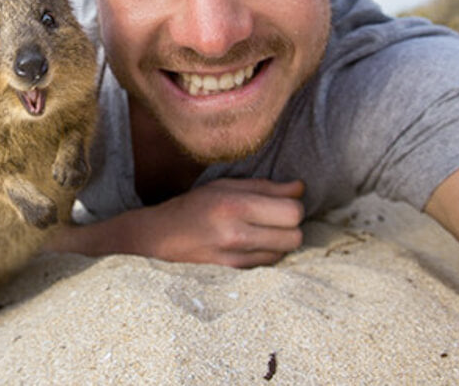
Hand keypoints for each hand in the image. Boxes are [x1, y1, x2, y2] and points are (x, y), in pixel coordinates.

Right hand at [47, 178, 304, 267]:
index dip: (294, 207)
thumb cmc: (194, 205)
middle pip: (294, 237)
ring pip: (283, 254)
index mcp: (235, 205)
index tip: (283, 203)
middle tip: (275, 219)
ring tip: (261, 231)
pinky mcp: (232, 274)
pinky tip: (251, 245)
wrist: (158, 238)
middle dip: (290, 226)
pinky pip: (267, 265)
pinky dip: (266, 255)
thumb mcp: (225, 185)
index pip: (292, 212)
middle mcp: (236, 234)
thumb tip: (300, 188)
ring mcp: (234, 258)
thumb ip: (265, 187)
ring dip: (279, 242)